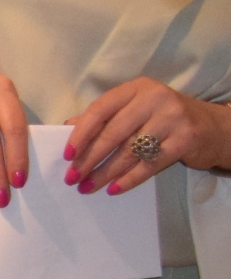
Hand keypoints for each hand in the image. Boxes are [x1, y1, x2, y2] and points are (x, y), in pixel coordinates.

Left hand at [65, 77, 225, 194]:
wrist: (211, 127)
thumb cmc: (162, 117)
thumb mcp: (134, 108)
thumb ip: (104, 116)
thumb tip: (68, 128)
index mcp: (136, 89)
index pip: (100, 110)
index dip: (81, 134)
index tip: (67, 155)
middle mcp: (154, 99)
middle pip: (113, 133)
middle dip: (89, 159)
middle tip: (72, 177)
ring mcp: (172, 119)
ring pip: (130, 151)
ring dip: (105, 173)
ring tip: (87, 186)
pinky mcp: (185, 140)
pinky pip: (150, 165)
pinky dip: (129, 179)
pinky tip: (113, 189)